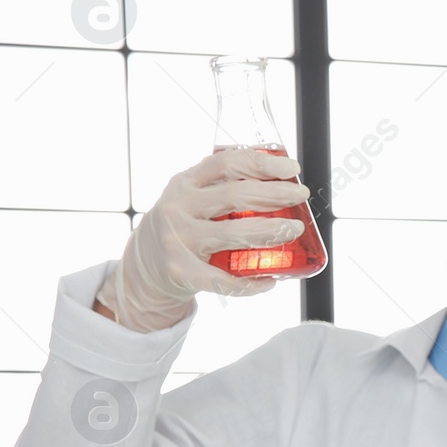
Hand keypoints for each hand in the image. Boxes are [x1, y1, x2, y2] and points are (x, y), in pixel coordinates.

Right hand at [98, 150, 312, 331]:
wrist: (145, 266)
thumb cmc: (183, 227)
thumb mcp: (191, 199)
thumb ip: (221, 189)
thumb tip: (279, 186)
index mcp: (185, 182)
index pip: (226, 163)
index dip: (262, 163)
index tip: (292, 169)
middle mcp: (178, 206)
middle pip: (234, 195)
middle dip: (274, 194)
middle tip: (301, 197)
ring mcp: (178, 239)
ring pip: (232, 234)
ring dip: (269, 232)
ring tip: (294, 230)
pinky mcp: (181, 271)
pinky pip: (224, 280)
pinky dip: (251, 283)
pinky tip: (271, 281)